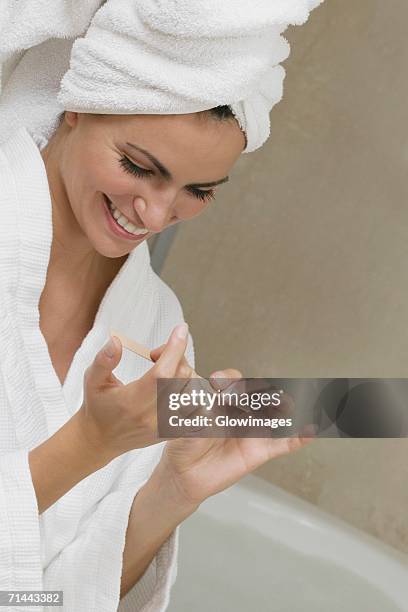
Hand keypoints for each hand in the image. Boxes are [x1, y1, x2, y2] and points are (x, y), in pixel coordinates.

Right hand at [76, 323, 193, 461]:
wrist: (101, 439)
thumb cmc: (97, 405)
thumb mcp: (92, 379)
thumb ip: (104, 360)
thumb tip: (116, 340)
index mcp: (132, 401)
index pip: (161, 373)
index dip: (174, 348)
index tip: (181, 329)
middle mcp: (152, 416)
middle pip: (181, 377)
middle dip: (176, 356)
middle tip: (157, 354)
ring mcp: (165, 425)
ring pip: (192, 390)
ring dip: (184, 372)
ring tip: (166, 370)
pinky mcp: (173, 431)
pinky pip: (195, 406)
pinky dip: (192, 390)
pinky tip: (176, 383)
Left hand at [150, 361, 312, 508]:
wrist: (184, 474)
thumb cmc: (183, 443)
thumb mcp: (183, 420)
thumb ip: (193, 407)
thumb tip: (195, 393)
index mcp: (222, 399)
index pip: (232, 381)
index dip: (228, 380)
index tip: (216, 382)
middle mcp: (241, 411)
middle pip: (258, 394)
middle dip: (257, 391)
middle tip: (244, 397)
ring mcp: (252, 430)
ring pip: (274, 414)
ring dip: (285, 407)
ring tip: (289, 403)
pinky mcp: (259, 451)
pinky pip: (282, 444)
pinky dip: (297, 438)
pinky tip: (310, 430)